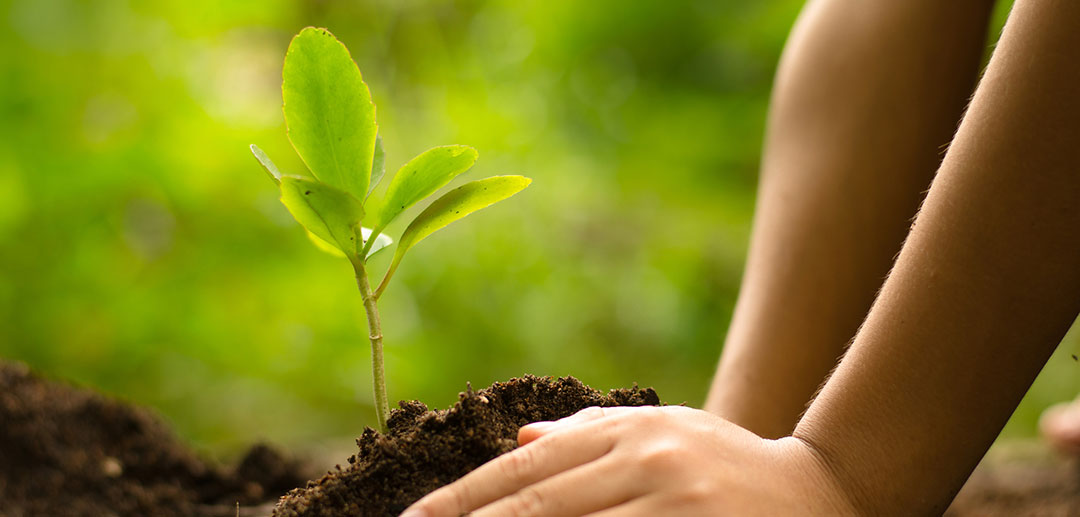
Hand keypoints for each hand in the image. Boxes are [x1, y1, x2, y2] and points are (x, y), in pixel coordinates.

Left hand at [401, 405, 855, 515]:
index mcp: (630, 432)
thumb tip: (519, 444)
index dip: (460, 502)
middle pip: (538, 511)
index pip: (524, 472)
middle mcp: (650, 463)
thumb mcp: (663, 430)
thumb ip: (590, 435)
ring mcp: (679, 507)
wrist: (825, 491)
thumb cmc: (729, 462)